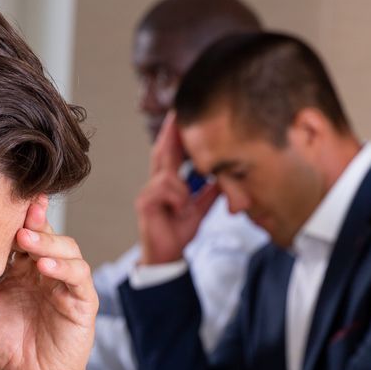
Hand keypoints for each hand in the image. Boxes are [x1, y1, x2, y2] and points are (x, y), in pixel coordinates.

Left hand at [0, 198, 94, 369]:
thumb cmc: (0, 344)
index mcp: (18, 264)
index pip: (16, 229)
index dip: (8, 214)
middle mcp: (42, 267)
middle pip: (42, 230)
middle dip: (29, 216)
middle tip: (15, 206)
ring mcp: (64, 282)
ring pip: (64, 247)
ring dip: (45, 239)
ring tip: (24, 237)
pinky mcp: (80, 302)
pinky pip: (77, 277)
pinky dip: (63, 267)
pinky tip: (43, 264)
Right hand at [135, 113, 217, 265]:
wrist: (167, 256)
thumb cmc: (179, 231)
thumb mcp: (199, 208)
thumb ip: (210, 192)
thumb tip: (225, 177)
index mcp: (168, 182)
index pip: (172, 153)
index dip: (176, 134)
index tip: (182, 116)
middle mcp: (155, 183)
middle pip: (162, 152)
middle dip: (170, 133)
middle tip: (177, 113)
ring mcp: (148, 192)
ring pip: (167, 174)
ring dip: (182, 185)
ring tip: (186, 204)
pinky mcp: (145, 203)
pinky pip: (163, 189)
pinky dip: (177, 197)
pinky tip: (180, 209)